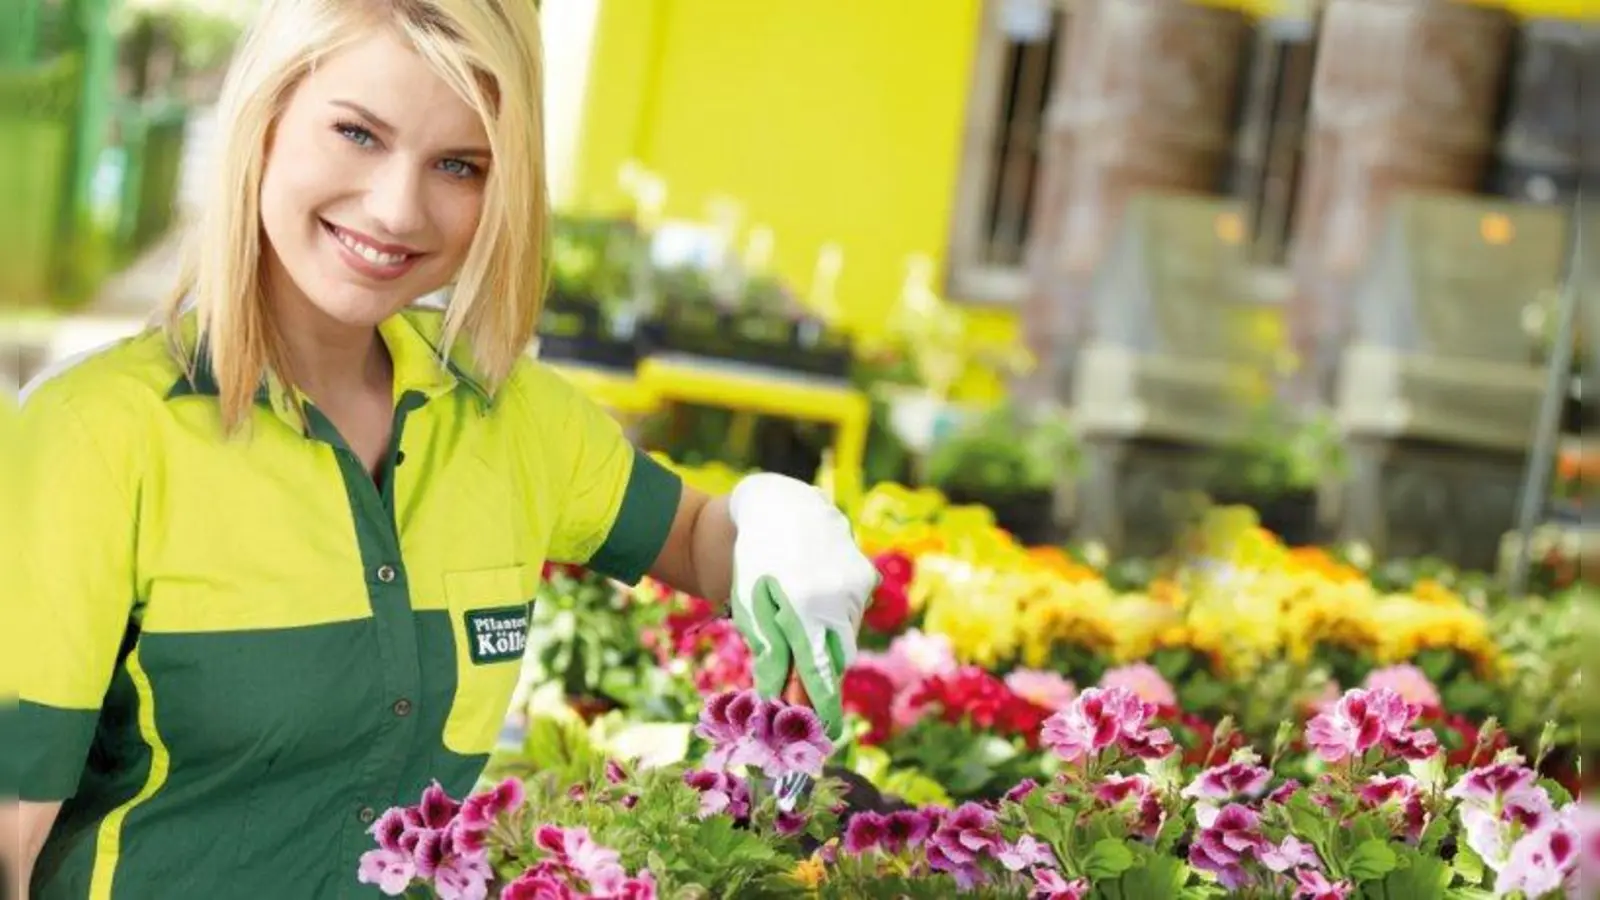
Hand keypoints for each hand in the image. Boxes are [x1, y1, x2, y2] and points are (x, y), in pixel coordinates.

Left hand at [727, 474, 877, 740]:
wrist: (780, 505)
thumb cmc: (755, 560)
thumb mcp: (752, 607)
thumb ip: (771, 654)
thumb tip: (779, 700)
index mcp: (804, 608)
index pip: (822, 674)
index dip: (825, 709)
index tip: (828, 736)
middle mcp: (839, 598)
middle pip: (838, 660)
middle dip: (822, 678)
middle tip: (802, 693)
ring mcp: (857, 586)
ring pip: (847, 637)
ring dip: (826, 645)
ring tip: (797, 621)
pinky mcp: (866, 576)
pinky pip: (852, 614)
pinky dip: (834, 619)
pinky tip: (812, 599)